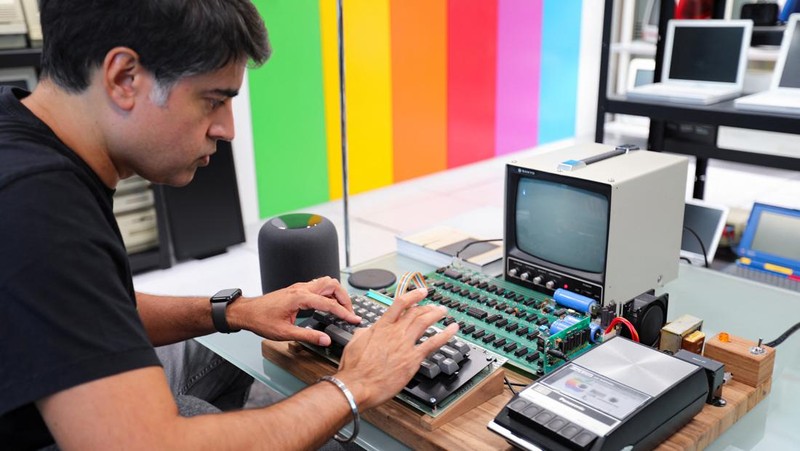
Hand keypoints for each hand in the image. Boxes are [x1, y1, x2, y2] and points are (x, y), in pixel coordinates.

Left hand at [227, 277, 359, 345]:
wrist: (247, 312)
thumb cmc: (261, 320)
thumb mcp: (285, 333)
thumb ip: (307, 336)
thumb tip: (325, 340)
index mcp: (300, 298)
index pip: (329, 304)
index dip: (344, 312)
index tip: (354, 319)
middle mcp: (301, 289)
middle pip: (332, 284)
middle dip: (344, 297)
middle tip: (349, 312)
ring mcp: (299, 287)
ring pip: (326, 282)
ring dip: (337, 293)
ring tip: (342, 308)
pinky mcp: (297, 290)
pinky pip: (318, 286)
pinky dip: (328, 293)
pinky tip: (328, 305)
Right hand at [333, 288, 458, 410]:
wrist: (358, 385)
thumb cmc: (354, 368)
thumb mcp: (354, 344)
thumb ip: (364, 333)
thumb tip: (366, 329)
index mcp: (380, 327)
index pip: (400, 304)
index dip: (413, 295)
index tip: (421, 292)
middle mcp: (395, 332)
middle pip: (415, 312)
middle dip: (426, 306)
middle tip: (434, 306)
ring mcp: (405, 344)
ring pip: (425, 322)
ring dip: (436, 314)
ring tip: (443, 311)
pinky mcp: (413, 358)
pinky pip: (433, 343)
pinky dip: (445, 334)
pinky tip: (452, 330)